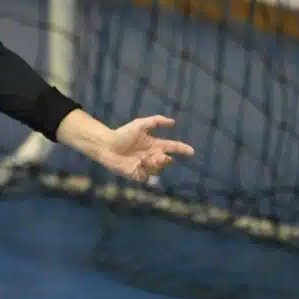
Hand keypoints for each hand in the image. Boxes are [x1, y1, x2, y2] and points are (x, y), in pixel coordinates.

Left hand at [59, 110, 194, 182]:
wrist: (107, 145)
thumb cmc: (122, 133)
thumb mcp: (140, 124)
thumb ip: (156, 121)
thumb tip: (173, 122)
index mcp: (154, 144)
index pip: (172, 147)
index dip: (182, 149)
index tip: (191, 151)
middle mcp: (151, 155)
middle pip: (166, 161)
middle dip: (164, 160)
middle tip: (157, 156)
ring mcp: (144, 165)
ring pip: (158, 170)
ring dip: (153, 165)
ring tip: (143, 159)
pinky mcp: (136, 174)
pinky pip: (146, 177)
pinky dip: (144, 172)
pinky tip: (136, 165)